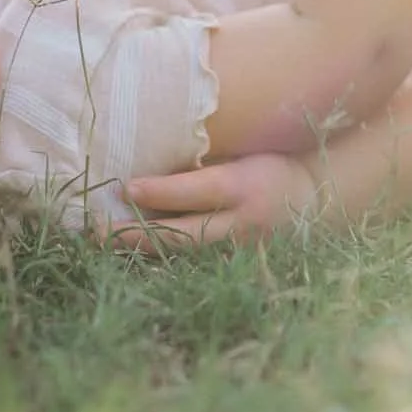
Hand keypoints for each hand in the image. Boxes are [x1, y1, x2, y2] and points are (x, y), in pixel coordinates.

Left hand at [113, 153, 318, 248]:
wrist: (314, 201)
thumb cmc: (270, 163)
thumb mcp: (246, 151)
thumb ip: (208, 157)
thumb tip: (156, 147)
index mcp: (245, 188)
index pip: (196, 192)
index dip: (159, 192)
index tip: (125, 186)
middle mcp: (242, 226)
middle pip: (182, 234)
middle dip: (137, 233)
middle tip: (97, 229)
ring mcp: (239, 252)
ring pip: (183, 255)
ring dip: (143, 249)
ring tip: (103, 241)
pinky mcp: (235, 264)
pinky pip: (193, 262)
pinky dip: (162, 256)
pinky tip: (132, 249)